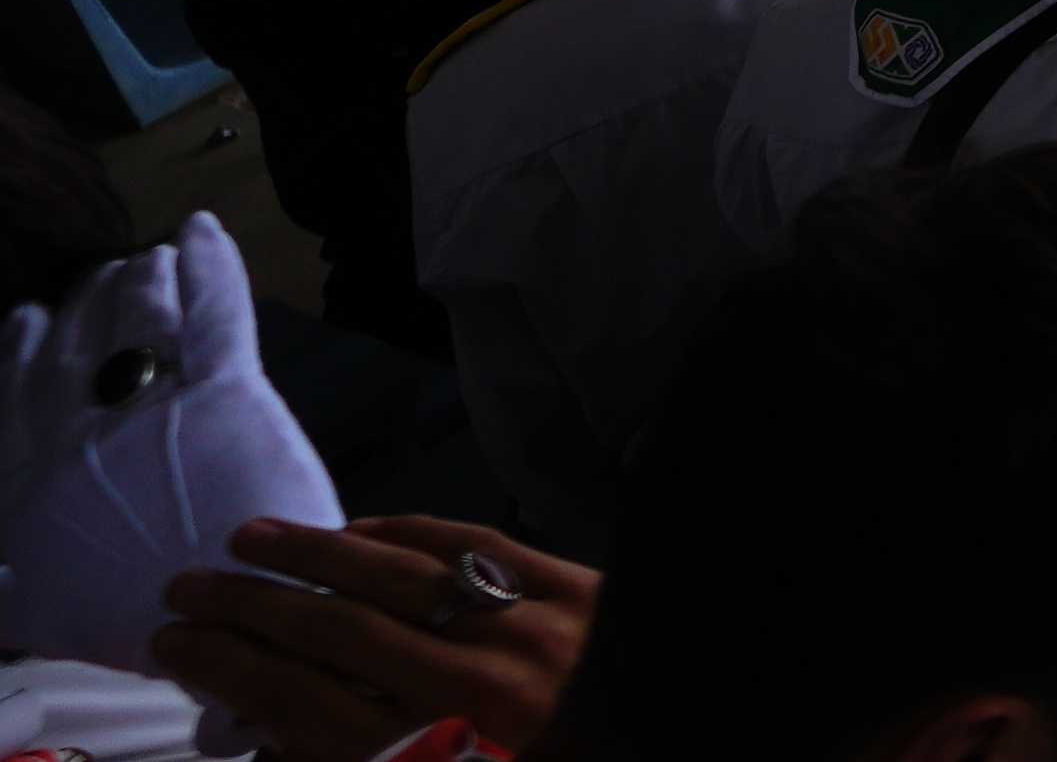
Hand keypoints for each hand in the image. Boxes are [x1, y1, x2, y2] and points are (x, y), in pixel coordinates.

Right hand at [142, 516, 593, 761]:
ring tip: (252, 539)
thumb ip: (351, 757)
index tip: (174, 642)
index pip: (295, 702)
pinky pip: (477, 549)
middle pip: (332, 633)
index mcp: (423, 758)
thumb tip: (267, 723)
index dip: (224, 667)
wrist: (673, 750)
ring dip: (313, 552)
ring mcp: (529, 635)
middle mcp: (469, 693)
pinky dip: (411, 533)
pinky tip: (361, 528)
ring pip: (396, 575)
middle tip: (188, 586)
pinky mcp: (579, 593)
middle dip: (248, 605)